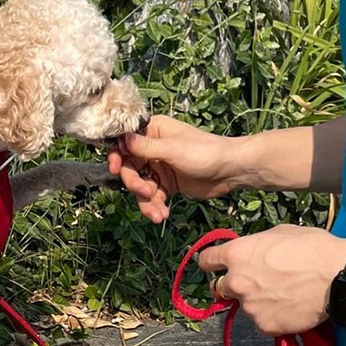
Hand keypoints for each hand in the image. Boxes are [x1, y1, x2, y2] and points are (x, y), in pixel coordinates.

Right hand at [107, 115, 235, 221]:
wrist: (231, 171)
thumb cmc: (205, 152)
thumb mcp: (173, 149)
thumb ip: (146, 147)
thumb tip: (121, 138)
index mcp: (153, 131)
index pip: (125, 142)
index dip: (116, 156)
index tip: (114, 169)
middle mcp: (152, 147)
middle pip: (129, 167)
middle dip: (135, 183)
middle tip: (145, 193)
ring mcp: (159, 167)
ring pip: (140, 185)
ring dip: (146, 201)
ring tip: (157, 214)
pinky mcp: (167, 184)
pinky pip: (153, 196)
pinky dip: (155, 207)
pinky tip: (163, 215)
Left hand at [197, 225, 345, 335]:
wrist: (336, 276)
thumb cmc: (311, 247)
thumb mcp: (278, 233)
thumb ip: (255, 246)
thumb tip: (251, 253)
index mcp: (237, 254)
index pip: (206, 260)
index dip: (209, 262)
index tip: (211, 266)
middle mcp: (237, 282)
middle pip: (219, 288)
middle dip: (232, 285)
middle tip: (252, 283)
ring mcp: (249, 307)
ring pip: (244, 306)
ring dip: (255, 302)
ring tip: (281, 295)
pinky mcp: (264, 326)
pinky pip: (261, 322)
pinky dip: (271, 317)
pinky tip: (288, 308)